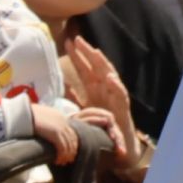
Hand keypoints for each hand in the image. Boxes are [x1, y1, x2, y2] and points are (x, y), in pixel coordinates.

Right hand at [31, 103, 77, 165]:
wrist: (23, 112)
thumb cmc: (26, 116)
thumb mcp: (39, 118)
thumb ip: (44, 124)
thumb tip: (41, 130)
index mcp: (59, 117)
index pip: (69, 131)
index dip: (70, 142)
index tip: (69, 150)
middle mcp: (62, 122)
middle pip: (72, 138)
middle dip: (71, 150)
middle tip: (68, 159)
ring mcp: (60, 127)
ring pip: (68, 144)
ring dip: (66, 155)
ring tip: (63, 162)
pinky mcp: (55, 133)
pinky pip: (62, 147)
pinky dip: (61, 155)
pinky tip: (57, 161)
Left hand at [69, 39, 137, 166]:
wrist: (117, 143)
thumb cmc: (101, 124)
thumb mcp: (83, 109)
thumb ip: (74, 97)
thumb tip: (60, 87)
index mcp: (94, 88)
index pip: (85, 68)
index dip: (77, 56)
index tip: (67, 43)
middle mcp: (105, 88)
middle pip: (95, 66)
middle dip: (87, 53)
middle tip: (76, 39)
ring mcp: (115, 95)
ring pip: (109, 74)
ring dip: (102, 63)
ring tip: (94, 52)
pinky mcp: (122, 106)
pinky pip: (120, 93)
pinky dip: (115, 85)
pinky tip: (109, 77)